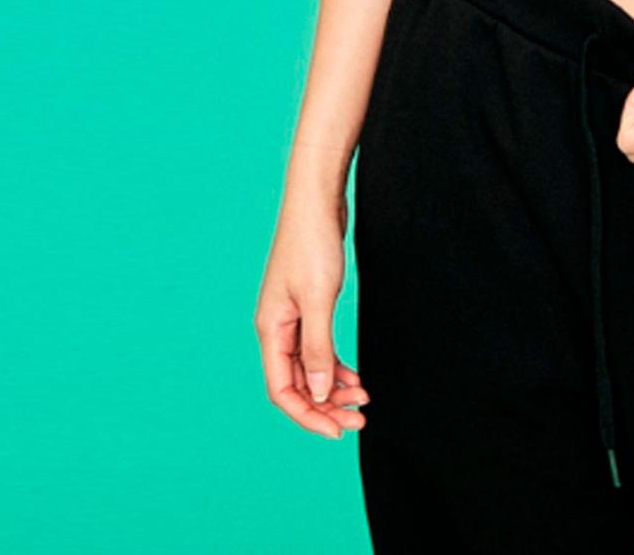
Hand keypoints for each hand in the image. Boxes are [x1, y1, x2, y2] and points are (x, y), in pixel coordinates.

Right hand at [254, 195, 371, 439]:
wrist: (316, 202)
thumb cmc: (312, 243)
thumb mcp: (319, 299)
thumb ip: (317, 347)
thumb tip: (319, 392)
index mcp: (271, 330)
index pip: (282, 390)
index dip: (308, 415)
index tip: (337, 431)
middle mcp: (277, 328)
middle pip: (297, 384)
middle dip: (326, 406)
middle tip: (359, 421)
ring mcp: (292, 318)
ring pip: (310, 368)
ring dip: (334, 387)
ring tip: (363, 400)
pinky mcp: (309, 306)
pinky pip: (318, 348)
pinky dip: (336, 365)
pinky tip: (356, 375)